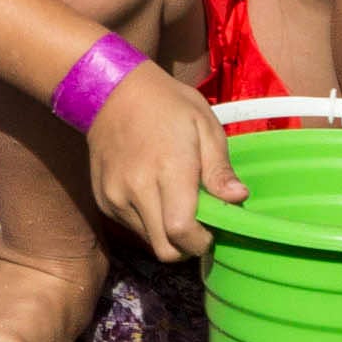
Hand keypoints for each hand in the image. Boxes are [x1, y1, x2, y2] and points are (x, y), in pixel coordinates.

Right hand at [84, 63, 239, 261]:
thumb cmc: (167, 105)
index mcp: (168, 168)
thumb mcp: (204, 126)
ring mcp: (115, 196)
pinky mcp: (103, 199)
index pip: (182, 232)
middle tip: (199, 223)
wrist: (111, 92)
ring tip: (175, 203)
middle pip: (165, 249)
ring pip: (149, 241)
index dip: (201, 241)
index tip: (213, 228)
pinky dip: (148, 222)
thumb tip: (238, 198)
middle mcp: (136, 188)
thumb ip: (219, 168)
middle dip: (187, 246)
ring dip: (167, 233)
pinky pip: (132, 227)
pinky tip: (153, 194)